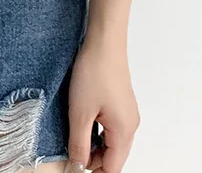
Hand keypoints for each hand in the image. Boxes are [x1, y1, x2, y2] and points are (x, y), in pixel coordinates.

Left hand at [66, 31, 139, 171]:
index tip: (75, 167)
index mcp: (124, 131)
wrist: (104, 42)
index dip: (94, 171)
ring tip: (74, 136)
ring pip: (112, 142)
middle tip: (71, 153)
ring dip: (95, 145)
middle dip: (94, 160)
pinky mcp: (120, 102)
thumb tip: (79, 164)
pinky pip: (111, 127)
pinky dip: (98, 131)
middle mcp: (130, 125)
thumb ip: (79, 143)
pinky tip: (83, 122)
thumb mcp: (80, 112)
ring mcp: (127, 113)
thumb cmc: (94, 72)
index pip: (113, 168)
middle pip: (114, 157)